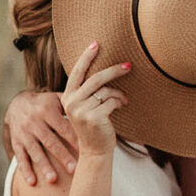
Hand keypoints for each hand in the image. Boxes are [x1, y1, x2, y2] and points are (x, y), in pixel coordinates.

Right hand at [3, 91, 78, 185]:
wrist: (17, 104)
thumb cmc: (46, 104)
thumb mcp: (57, 99)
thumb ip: (73, 105)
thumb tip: (95, 108)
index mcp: (47, 110)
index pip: (63, 127)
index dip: (73, 139)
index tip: (85, 150)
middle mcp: (34, 122)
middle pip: (50, 142)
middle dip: (62, 156)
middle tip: (74, 170)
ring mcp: (24, 133)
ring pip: (35, 152)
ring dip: (44, 166)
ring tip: (53, 180)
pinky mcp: (16, 142)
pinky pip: (20, 157)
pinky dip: (25, 170)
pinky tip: (32, 182)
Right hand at [60, 42, 129, 157]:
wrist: (94, 151)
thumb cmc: (94, 126)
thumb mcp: (86, 106)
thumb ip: (90, 90)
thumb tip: (106, 69)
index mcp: (67, 96)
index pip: (76, 72)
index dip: (86, 57)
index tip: (96, 44)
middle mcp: (71, 102)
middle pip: (95, 78)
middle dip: (113, 70)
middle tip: (128, 65)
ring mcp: (81, 110)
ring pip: (106, 90)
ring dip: (118, 93)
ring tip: (124, 98)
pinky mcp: (94, 117)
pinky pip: (112, 101)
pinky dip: (120, 101)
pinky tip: (122, 105)